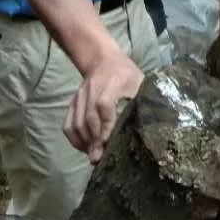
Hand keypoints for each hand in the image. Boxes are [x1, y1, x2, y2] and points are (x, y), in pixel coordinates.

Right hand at [63, 48, 144, 162]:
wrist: (103, 60)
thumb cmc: (126, 74)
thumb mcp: (138, 82)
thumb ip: (141, 100)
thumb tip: (151, 123)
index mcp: (113, 83)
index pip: (104, 105)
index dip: (106, 126)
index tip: (109, 144)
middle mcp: (92, 89)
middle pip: (89, 118)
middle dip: (94, 141)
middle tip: (99, 159)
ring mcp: (80, 96)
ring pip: (77, 123)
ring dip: (85, 142)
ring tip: (94, 156)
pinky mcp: (72, 102)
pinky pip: (68, 124)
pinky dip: (74, 139)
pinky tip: (84, 148)